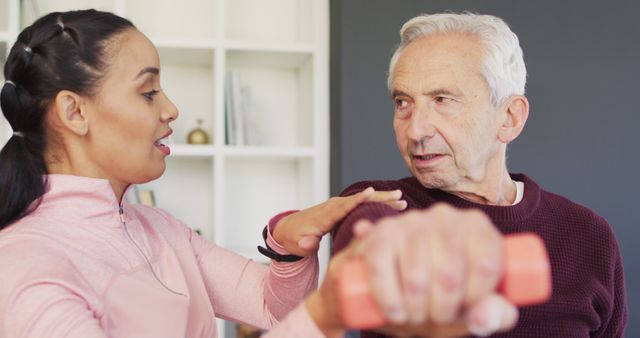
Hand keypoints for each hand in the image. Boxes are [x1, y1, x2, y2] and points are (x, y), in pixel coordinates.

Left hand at [273, 187, 406, 255]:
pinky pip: (362, 204)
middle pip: (358, 200)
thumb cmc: (295, 239)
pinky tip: (394, 205)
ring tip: (401, 199)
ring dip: (382, 199)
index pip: (343, 207)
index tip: (371, 192)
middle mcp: (333, 207)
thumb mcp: (298, 245)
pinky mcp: (343, 208)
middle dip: (378, 197)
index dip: (357, 200)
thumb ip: (306, 244)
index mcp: (324, 216)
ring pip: (363, 200)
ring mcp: (339, 206)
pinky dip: (377, 203)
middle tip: (397, 196)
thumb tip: (310, 243)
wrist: (290, 229)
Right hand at [307, 203, 518, 337]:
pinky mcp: (380, 233)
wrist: (391, 285)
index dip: (476, 299)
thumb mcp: (474, 308)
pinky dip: (389, 300)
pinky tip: (395, 313)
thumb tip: (483, 316)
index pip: (486, 265)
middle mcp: (445, 216)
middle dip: (442, 310)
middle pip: (450, 275)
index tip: (465, 310)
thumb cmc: (440, 294)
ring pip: (416, 278)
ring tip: (415, 315)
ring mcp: (410, 221)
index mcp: (477, 227)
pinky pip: (382, 270)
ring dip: (415, 310)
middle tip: (436, 317)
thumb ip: (495, 314)